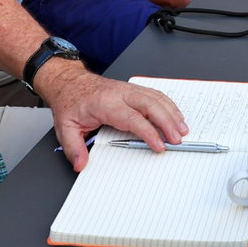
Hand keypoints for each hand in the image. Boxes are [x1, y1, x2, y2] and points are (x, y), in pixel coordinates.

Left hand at [39, 66, 189, 171]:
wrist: (70, 81)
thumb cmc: (71, 103)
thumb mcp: (65, 128)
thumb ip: (73, 148)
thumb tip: (81, 164)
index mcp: (105, 104)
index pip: (132, 118)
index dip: (148, 132)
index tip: (159, 145)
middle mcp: (120, 94)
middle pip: (150, 104)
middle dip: (167, 121)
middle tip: (178, 138)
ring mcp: (128, 89)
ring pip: (156, 97)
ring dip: (172, 113)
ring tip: (183, 129)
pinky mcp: (133, 89)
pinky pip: (155, 94)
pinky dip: (168, 105)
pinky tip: (175, 115)